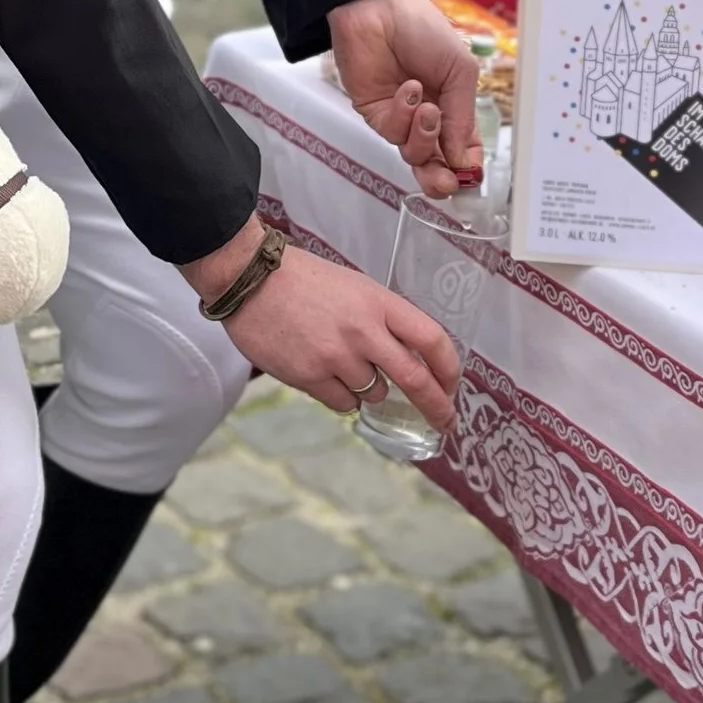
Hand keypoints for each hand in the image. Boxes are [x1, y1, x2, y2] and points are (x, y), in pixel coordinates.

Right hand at [186, 230, 458, 431]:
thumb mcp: (354, 288)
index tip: (453, 386)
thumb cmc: (303, 280)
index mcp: (379, 302)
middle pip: (415, 380)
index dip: (449, 368)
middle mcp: (364, 331)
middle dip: (436, 407)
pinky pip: (342, 403)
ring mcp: (337, 356)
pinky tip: (323, 372)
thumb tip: (407, 359)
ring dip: (369, 388)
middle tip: (445, 423)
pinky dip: (340, 395)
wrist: (250, 279)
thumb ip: (382, 320)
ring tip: (342, 362)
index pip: (432, 339)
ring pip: (374, 394)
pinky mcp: (309, 376)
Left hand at [331, 0, 483, 198]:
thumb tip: (462, 160)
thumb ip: (463, 117)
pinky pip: (392, 132)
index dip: (468, 165)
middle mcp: (428, 116)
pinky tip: (407, 89)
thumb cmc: (423, 30)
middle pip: (436, 163)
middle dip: (442, 177)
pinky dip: (403, 115)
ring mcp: (401, 117)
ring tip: (428, 109)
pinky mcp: (376, 113)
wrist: (379, 10)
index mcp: (454, 105)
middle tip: (447, 182)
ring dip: (424, 136)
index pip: (464, 148)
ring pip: (414, 153)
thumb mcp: (460, 71)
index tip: (470, 175)